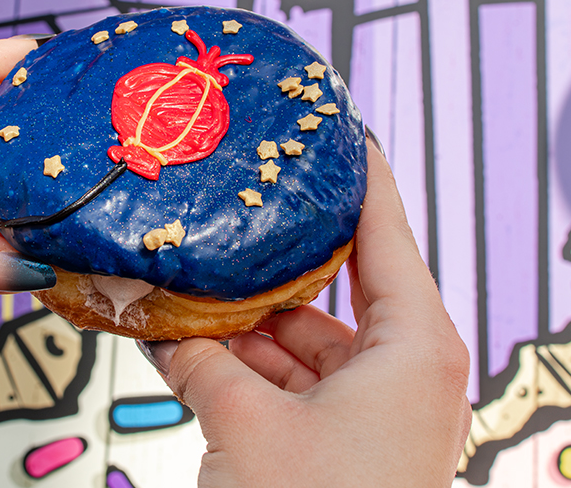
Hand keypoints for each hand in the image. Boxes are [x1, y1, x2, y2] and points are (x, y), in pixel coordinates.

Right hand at [141, 140, 470, 486]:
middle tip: (221, 216)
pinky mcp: (337, 443)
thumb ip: (198, 361)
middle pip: (330, 288)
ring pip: (297, 340)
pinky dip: (238, 367)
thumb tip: (157, 320)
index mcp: (413, 347)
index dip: (360, 176)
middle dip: (265, 262)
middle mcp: (400, 371)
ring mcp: (368, 410)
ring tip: (179, 287)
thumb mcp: (246, 425)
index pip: (386, 233)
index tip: (336, 128)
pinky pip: (284, 384)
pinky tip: (183, 344)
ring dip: (237, 324)